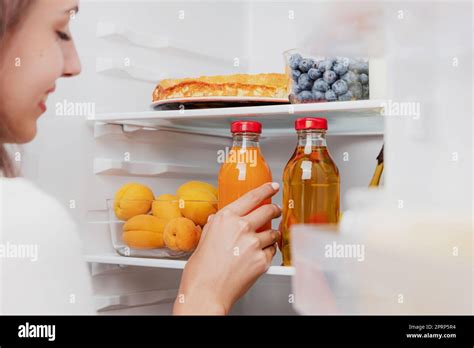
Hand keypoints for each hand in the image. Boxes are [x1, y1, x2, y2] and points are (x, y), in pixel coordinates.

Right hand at [173, 182, 280, 314]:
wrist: (206, 293)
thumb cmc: (200, 270)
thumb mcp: (203, 239)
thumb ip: (215, 226)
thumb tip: (218, 221)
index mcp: (226, 218)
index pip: (252, 197)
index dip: (266, 190)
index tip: (272, 187)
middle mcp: (242, 227)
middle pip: (268, 211)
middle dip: (275, 210)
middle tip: (275, 210)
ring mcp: (254, 244)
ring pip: (273, 232)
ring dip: (272, 234)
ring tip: (264, 239)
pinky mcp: (262, 260)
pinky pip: (272, 251)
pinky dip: (269, 252)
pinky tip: (259, 255)